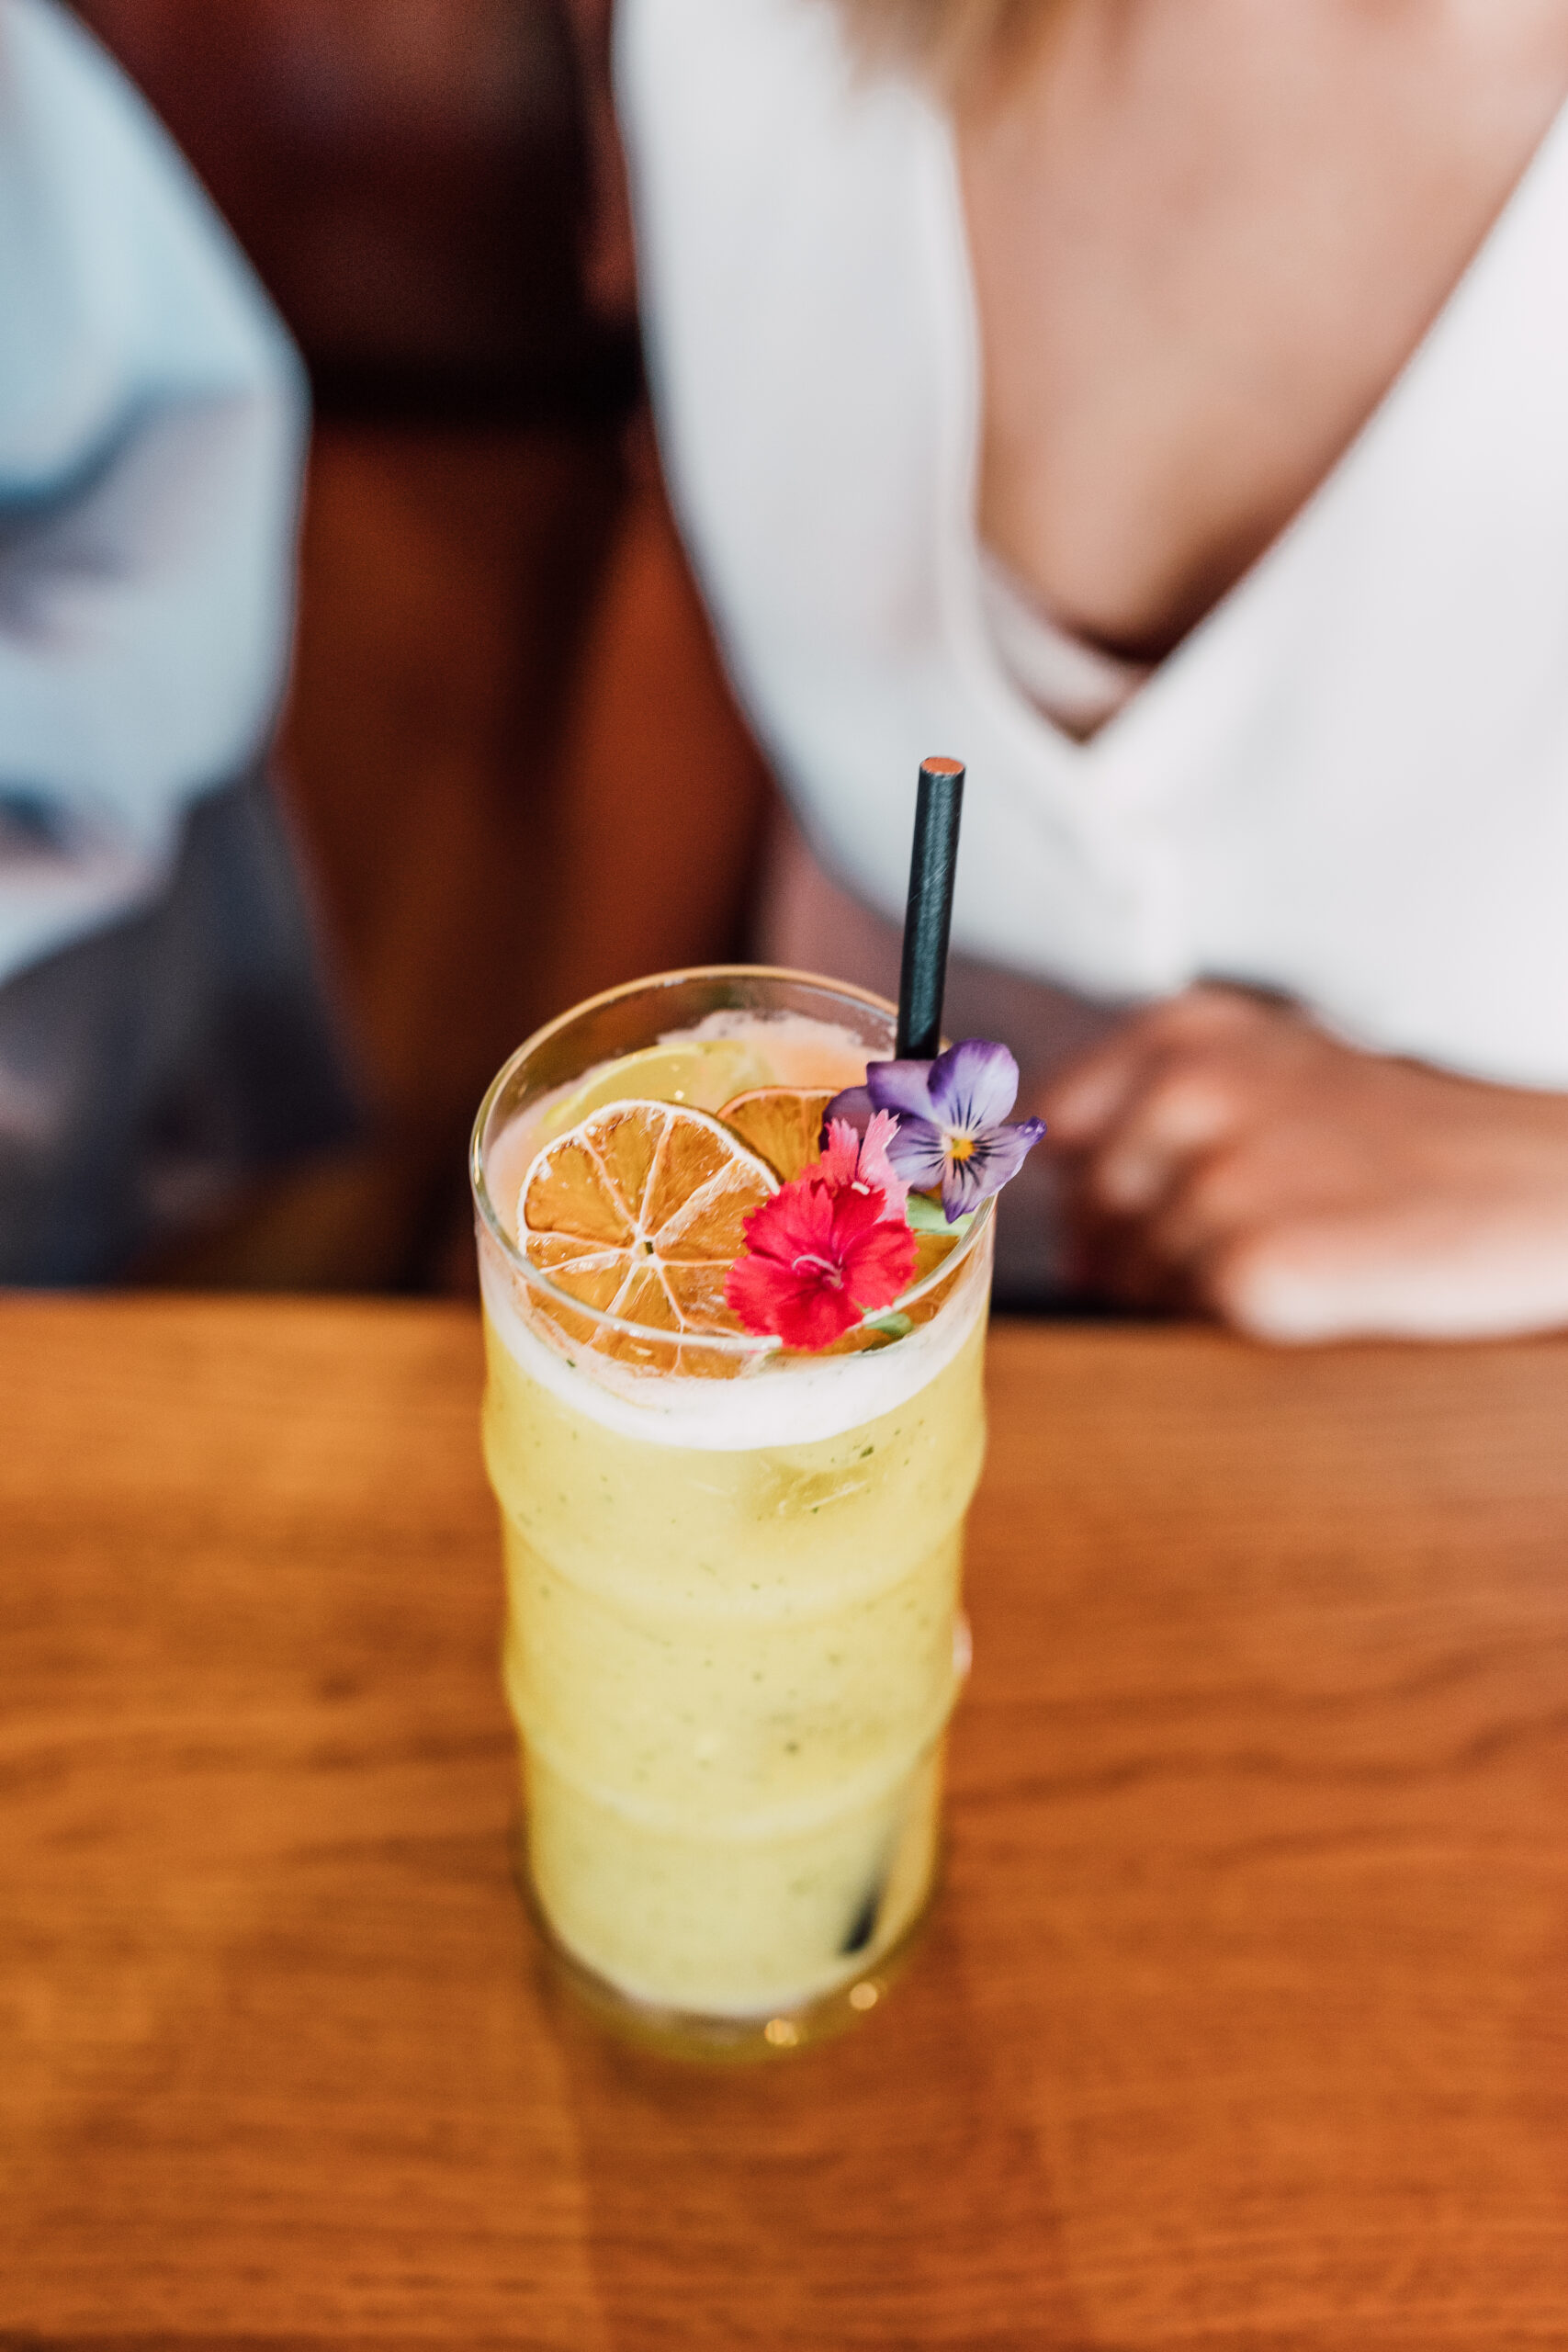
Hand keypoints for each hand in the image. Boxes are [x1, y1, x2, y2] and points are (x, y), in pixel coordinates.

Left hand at [1040, 986, 1567, 1340]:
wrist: (1547, 1188)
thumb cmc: (1408, 1138)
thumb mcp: (1271, 1067)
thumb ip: (1151, 1097)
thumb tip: (1036, 1174)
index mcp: (1183, 1031)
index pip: (1054, 1126)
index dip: (1073, 1187)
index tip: (1105, 1216)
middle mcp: (1186, 1092)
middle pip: (1086, 1211)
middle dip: (1133, 1245)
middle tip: (1237, 1245)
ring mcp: (1216, 1181)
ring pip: (1128, 1275)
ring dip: (1183, 1290)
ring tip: (1292, 1257)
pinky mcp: (1250, 1271)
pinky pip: (1182, 1323)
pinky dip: (1231, 1325)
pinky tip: (1307, 1291)